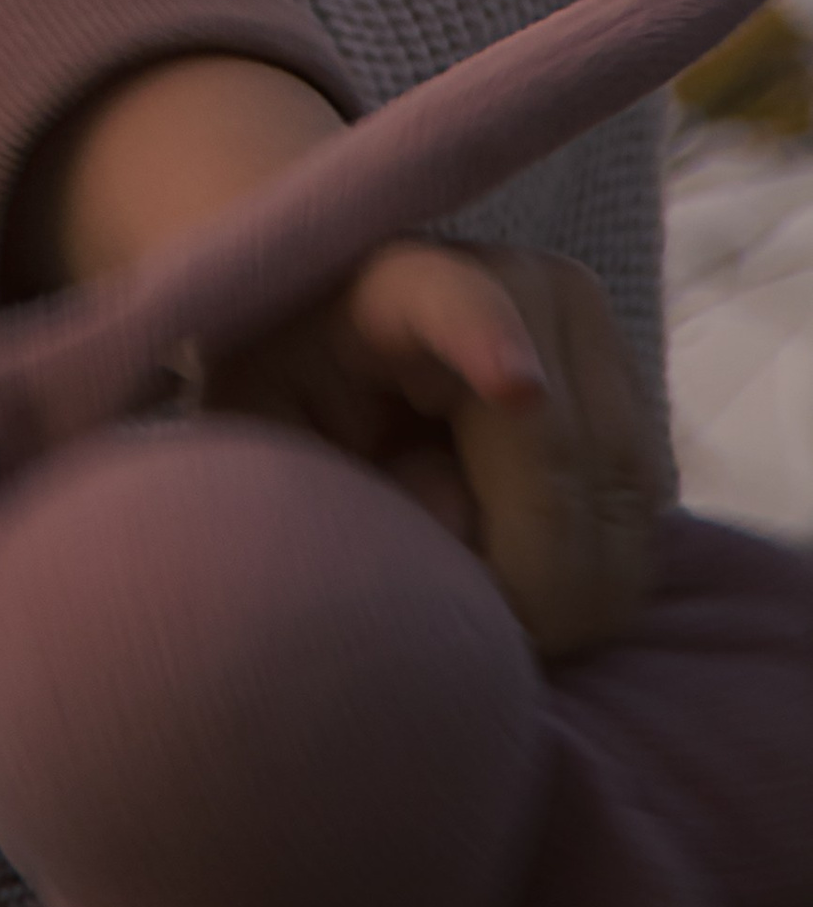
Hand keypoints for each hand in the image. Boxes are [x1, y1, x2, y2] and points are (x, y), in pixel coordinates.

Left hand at [16, 53, 670, 658]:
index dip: (484, 338)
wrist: (335, 321)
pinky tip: (524, 570)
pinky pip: (644, 514)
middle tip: (454, 629)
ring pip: (620, 501)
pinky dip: (596, 572)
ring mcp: (584, 324)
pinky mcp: (631, 379)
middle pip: (560, 455)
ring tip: (472, 593)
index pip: (450, 297)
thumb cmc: (281, 388)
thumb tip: (456, 530)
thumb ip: (331, 489)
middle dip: (525, 576)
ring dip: (563, 588)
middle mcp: (514, 277)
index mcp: (388, 277)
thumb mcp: (263, 439)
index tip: (513, 382)